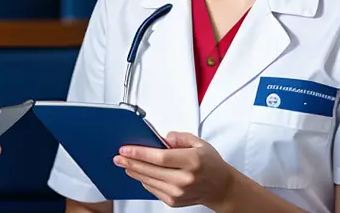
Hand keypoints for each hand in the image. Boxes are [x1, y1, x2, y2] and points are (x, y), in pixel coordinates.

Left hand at [113, 132, 234, 208]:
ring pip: (149, 181)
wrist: (221, 187)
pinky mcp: (174, 201)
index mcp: (192, 161)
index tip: (126, 149)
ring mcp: (179, 193)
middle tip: (118, 156)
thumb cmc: (210, 164)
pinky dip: (144, 180)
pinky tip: (139, 173)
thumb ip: (179, 137)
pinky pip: (153, 189)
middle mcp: (185, 179)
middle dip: (131, 162)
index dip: (140, 153)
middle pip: (150, 170)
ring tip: (124, 163)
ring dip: (134, 171)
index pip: (160, 157)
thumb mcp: (199, 142)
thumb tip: (162, 137)